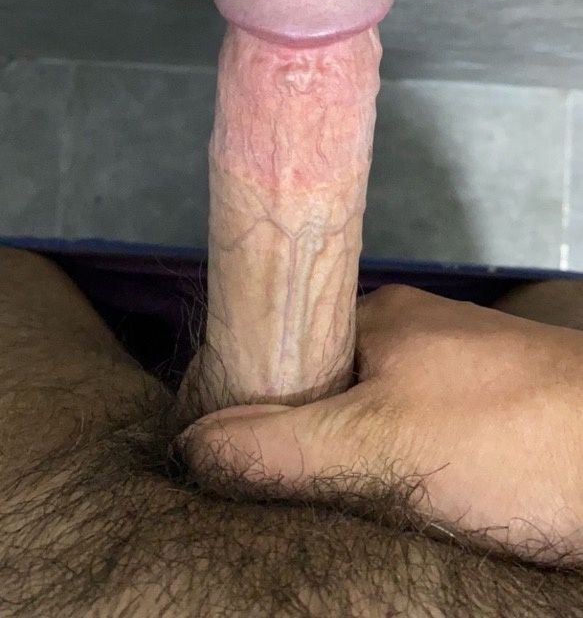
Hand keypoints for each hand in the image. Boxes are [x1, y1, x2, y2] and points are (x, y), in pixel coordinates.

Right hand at [178, 285, 582, 561]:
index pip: (279, 351)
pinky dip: (393, 476)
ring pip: (367, 423)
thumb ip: (281, 446)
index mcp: (375, 320)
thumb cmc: (508, 438)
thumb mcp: (379, 443)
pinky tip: (392, 514)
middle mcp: (409, 338)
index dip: (241, 406)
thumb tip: (189, 448)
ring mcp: (450, 376)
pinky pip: (411, 442)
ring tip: (327, 518)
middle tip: (273, 507)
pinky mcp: (484, 416)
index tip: (215, 465)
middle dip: (293, 449)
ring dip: (346, 469)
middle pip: (320, 393)